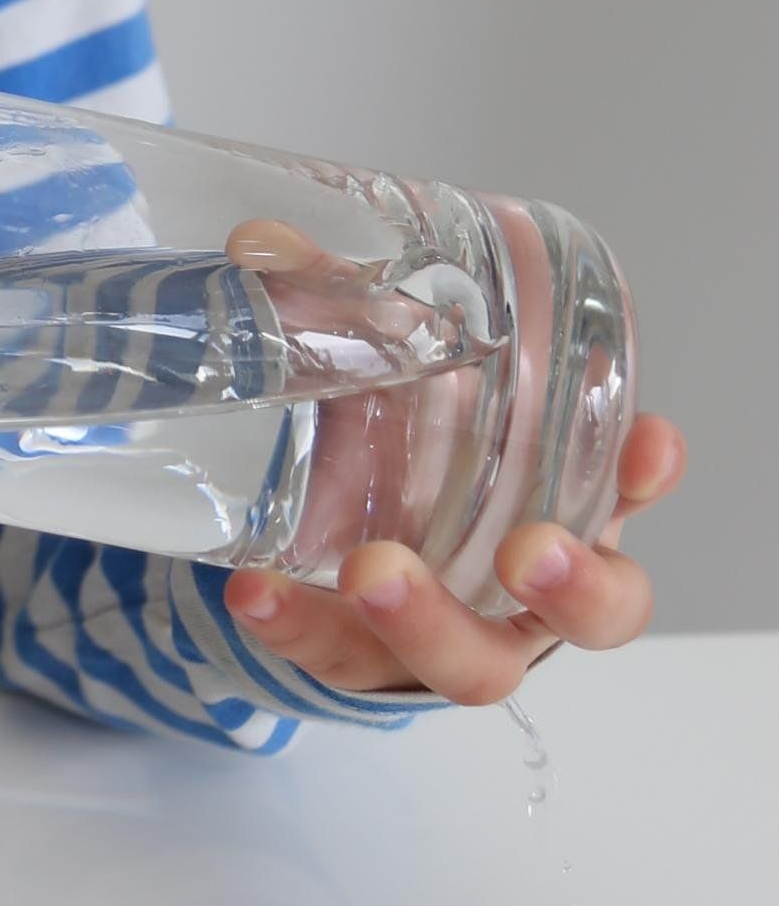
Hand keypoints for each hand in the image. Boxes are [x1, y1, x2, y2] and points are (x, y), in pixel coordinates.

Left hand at [218, 207, 683, 701]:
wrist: (333, 558)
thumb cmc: (407, 466)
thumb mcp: (400, 389)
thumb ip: (356, 318)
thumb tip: (263, 242)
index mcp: (563, 515)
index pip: (629, 495)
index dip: (644, 481)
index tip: (647, 446)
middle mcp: (525, 592)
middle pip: (589, 614)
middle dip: (569, 585)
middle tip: (528, 551)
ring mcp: (452, 638)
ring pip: (474, 662)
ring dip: (427, 621)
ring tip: (370, 573)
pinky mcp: (367, 663)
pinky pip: (339, 658)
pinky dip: (300, 627)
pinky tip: (258, 593)